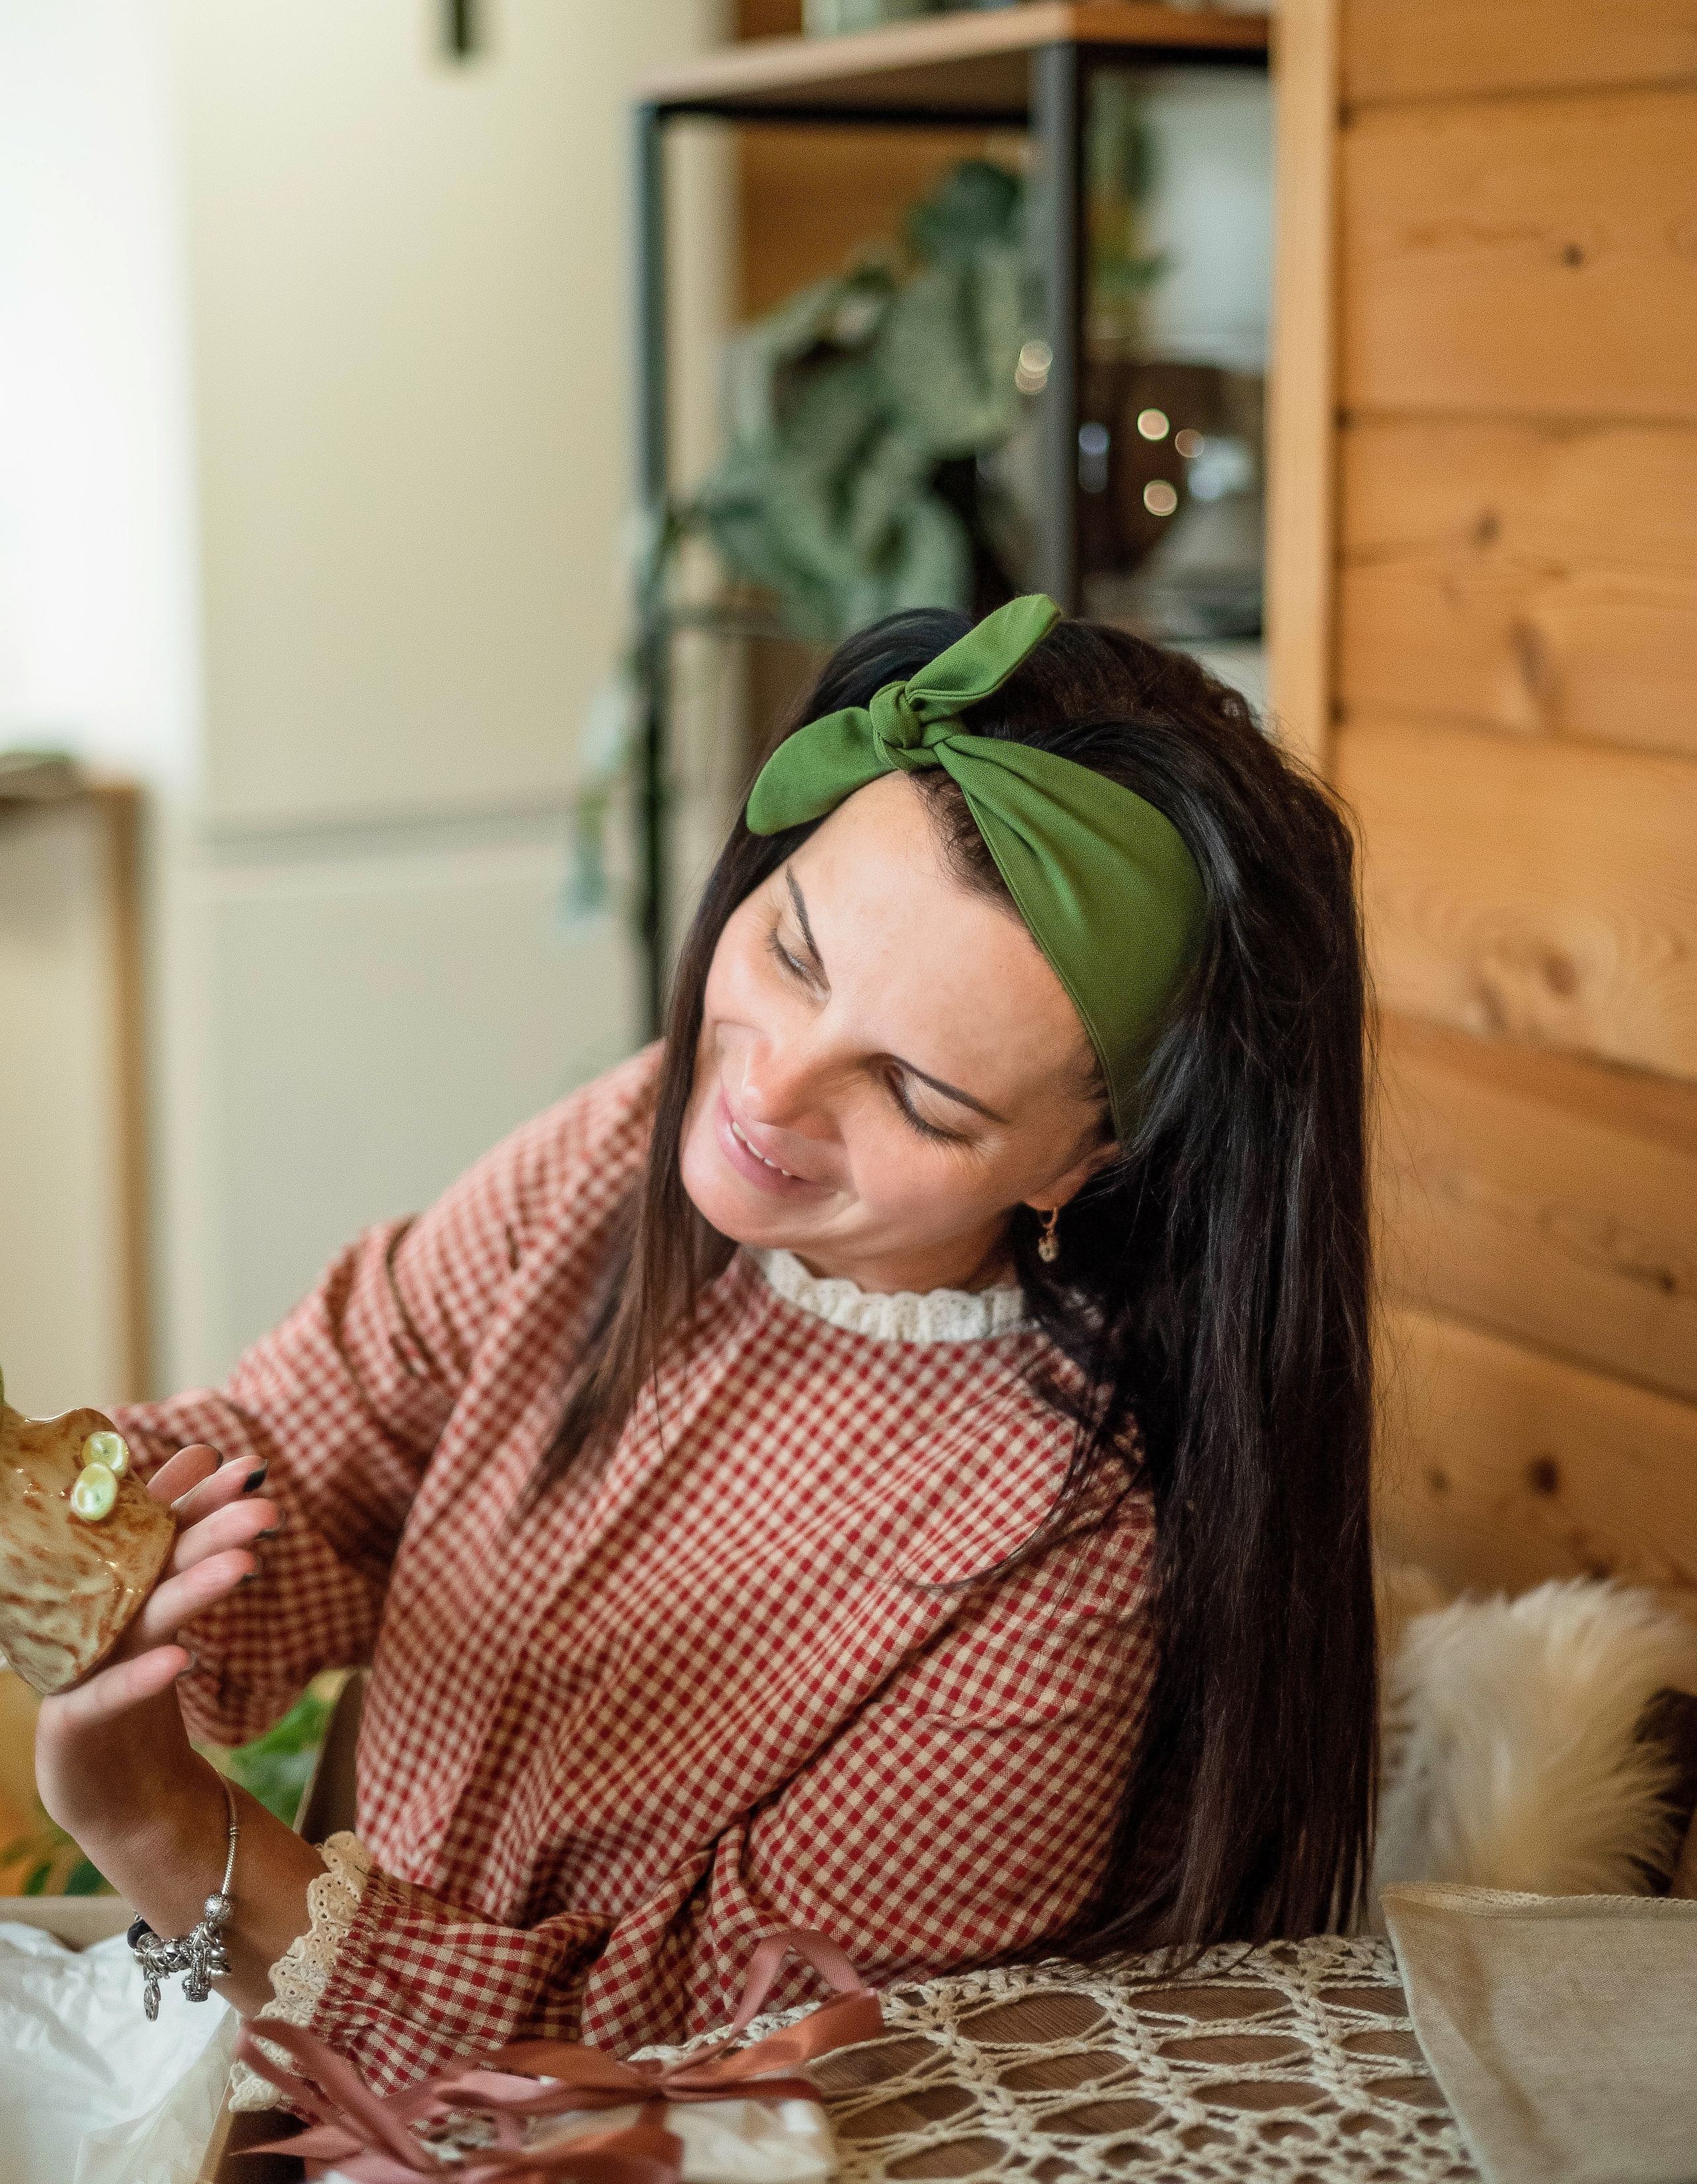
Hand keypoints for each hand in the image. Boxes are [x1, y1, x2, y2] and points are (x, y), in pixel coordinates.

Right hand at [34, 1445, 278, 1852]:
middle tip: (266, 1506)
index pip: (158, 1532)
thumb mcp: (170, 1615)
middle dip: (209, 1531)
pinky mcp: (73, 1724)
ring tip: (245, 1565)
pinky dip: (143, 1676)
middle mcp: (96, 1619)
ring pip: (142, 1621)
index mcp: (117, 1588)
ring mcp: (80, 1669)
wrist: (122, 1798)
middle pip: (155, 1567)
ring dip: (191, 1590)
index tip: (249, 1466)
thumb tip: (208, 1455)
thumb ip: (185, 1542)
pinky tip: (181, 1659)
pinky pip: (108, 1695)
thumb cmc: (145, 1690)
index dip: (198, 1498)